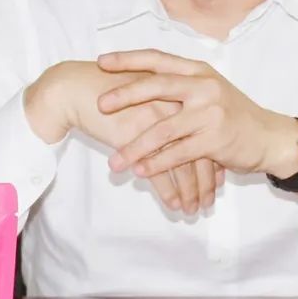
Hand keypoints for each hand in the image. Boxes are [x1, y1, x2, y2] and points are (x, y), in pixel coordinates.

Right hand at [25, 61, 222, 213]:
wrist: (77, 88)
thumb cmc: (112, 91)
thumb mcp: (149, 96)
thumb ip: (170, 112)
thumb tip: (189, 137)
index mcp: (180, 93)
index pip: (207, 132)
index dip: (214, 159)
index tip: (220, 179)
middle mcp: (173, 106)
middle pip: (200, 150)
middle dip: (206, 181)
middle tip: (209, 202)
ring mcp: (155, 122)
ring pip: (182, 164)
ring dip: (189, 192)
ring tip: (193, 210)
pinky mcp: (134, 137)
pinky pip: (158, 172)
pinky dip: (169, 192)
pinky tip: (174, 206)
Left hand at [96, 49, 297, 179]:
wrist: (270, 137)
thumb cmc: (234, 116)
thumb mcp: (210, 92)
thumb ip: (181, 88)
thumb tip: (139, 86)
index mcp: (199, 72)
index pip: (159, 59)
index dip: (129, 59)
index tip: (102, 61)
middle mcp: (204, 87)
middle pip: (157, 86)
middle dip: (125, 95)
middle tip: (99, 104)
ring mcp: (210, 113)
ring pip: (163, 129)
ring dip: (135, 147)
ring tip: (114, 162)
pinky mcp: (215, 139)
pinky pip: (177, 153)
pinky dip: (156, 164)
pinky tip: (140, 172)